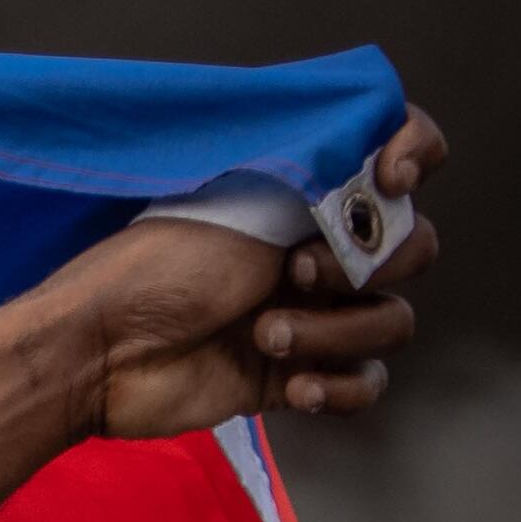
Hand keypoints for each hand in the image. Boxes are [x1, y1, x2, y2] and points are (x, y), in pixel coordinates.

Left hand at [44, 103, 444, 441]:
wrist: (103, 353)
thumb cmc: (155, 267)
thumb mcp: (239, 196)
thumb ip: (318, 166)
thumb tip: (382, 132)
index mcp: (305, 196)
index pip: (398, 156)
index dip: (416, 156)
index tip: (393, 180)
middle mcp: (317, 250)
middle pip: (412, 250)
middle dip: (362, 265)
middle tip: (291, 273)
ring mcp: (310, 316)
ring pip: (391, 322)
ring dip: (336, 332)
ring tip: (264, 336)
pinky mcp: (294, 379)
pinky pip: (364, 383)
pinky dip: (341, 387)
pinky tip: (296, 388)